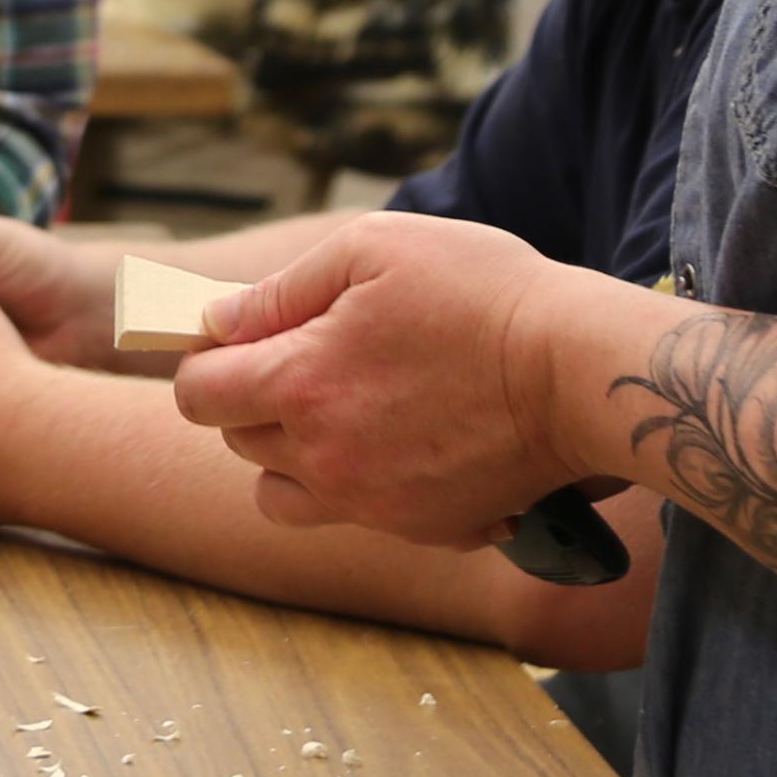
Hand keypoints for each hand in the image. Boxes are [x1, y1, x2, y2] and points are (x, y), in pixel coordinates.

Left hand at [170, 211, 593, 549]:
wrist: (578, 371)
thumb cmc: (480, 293)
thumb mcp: (373, 248)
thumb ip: (283, 289)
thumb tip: (220, 320)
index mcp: (300, 383)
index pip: (198, 393)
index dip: (208, 360)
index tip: (240, 338)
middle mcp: (324, 457)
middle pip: (237, 439)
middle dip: (253, 398)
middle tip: (310, 358)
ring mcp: (372, 502)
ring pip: (280, 493)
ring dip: (290, 454)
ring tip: (343, 408)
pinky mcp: (422, 529)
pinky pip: (354, 516)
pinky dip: (359, 485)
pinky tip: (403, 441)